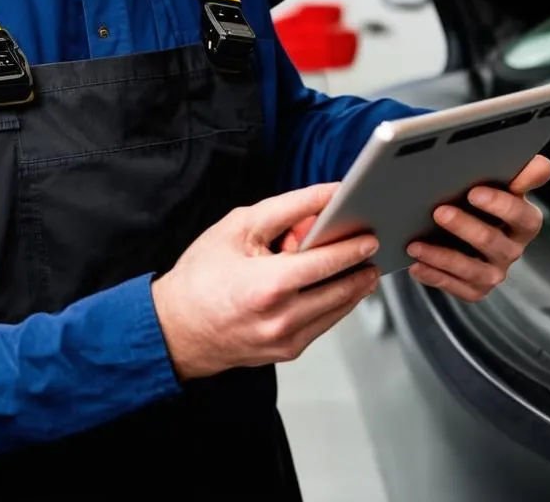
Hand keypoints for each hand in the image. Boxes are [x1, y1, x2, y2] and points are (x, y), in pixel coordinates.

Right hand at [151, 183, 380, 380]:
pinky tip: (336, 285)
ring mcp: (285, 340)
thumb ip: (286, 210)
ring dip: (354, 287)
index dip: (352, 247)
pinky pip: (323, 324)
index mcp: (267, 286)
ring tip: (362, 266)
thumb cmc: (200, 275)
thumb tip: (325, 199)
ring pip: (337, 310)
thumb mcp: (238, 227)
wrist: (176, 327)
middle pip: (340, 290)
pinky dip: (335, 303)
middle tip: (373, 248)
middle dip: (361, 267)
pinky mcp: (287, 351)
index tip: (369, 235)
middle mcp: (280, 319)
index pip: (325, 263)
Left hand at [406, 155, 549, 301]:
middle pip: (492, 241)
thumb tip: (536, 166)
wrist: (463, 226)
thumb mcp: (501, 179)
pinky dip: (434, 276)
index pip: (523, 215)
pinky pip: (455, 286)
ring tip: (416, 245)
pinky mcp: (475, 288)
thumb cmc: (482, 196)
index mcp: (524, 221)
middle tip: (440, 212)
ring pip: (472, 270)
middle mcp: (512, 249)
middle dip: (465, 227)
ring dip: (442, 257)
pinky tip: (416, 265)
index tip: (474, 192)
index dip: (501, 205)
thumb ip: (524, 170)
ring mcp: (494, 271)